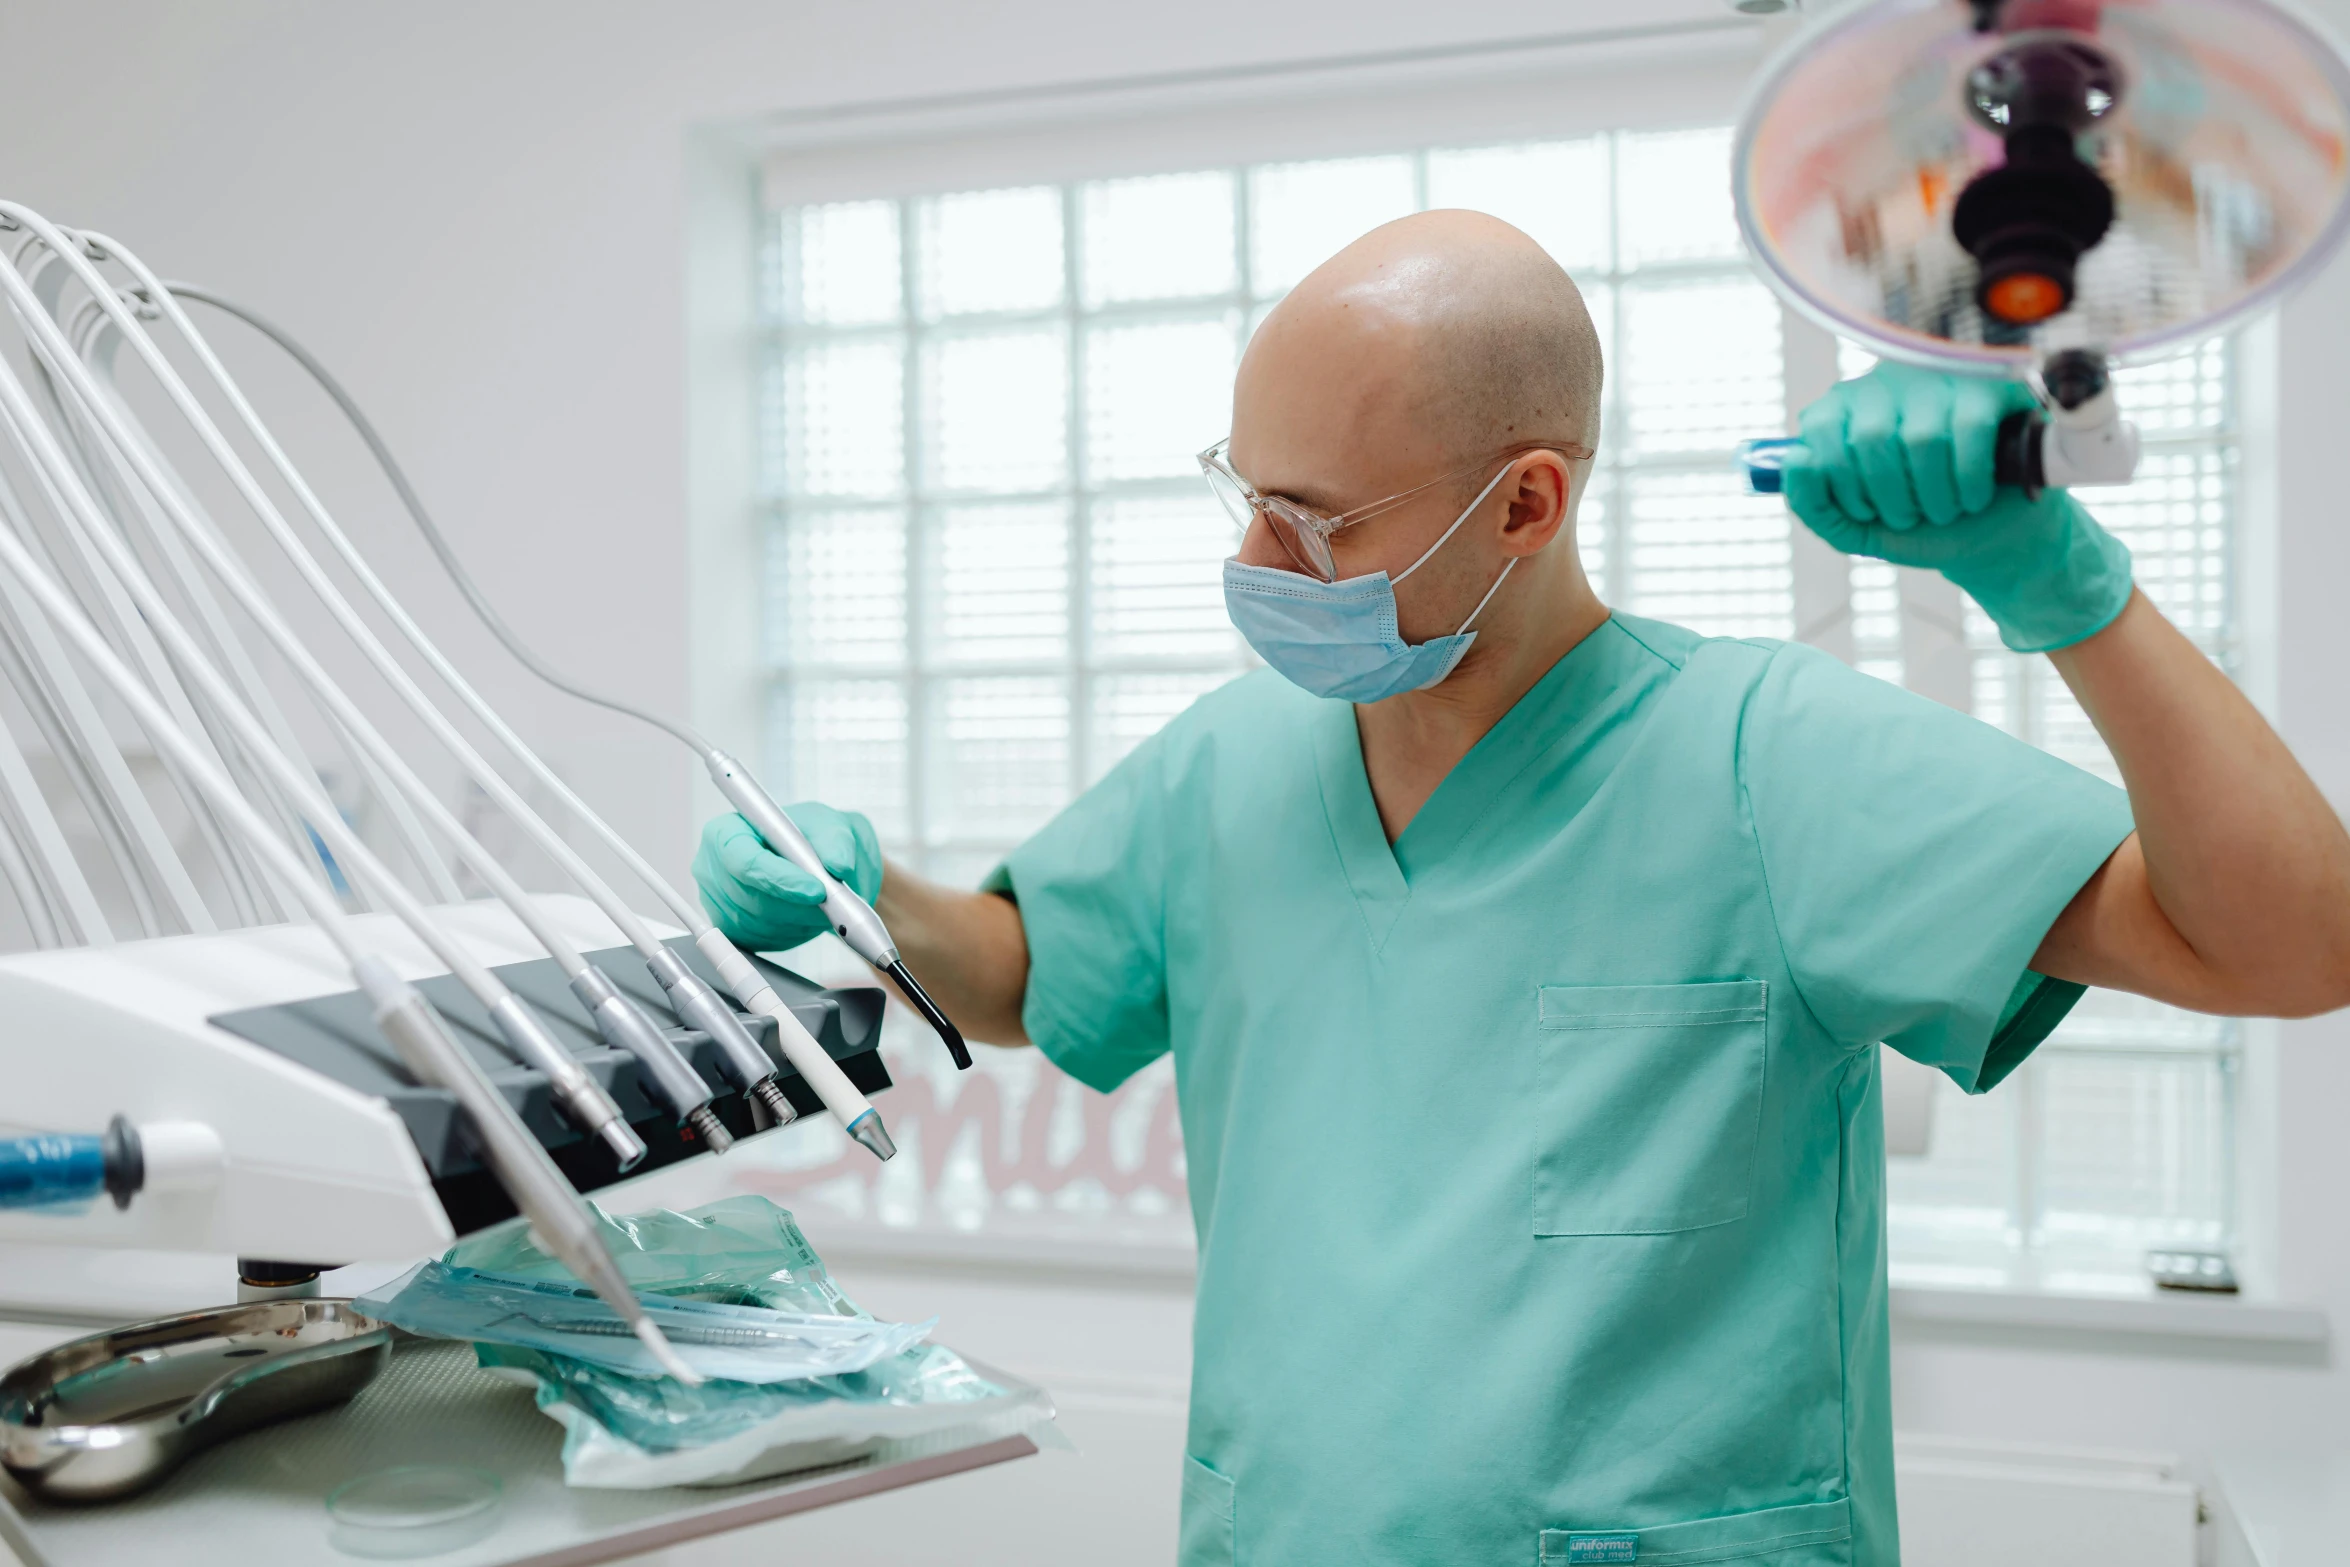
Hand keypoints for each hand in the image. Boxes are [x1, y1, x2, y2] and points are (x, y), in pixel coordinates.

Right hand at [692, 803, 882, 952]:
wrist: (815, 862)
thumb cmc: (810, 837)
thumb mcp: (829, 825)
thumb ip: (835, 841)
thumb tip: (839, 864)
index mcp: (727, 832)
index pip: (743, 860)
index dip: (780, 878)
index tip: (817, 890)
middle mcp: (714, 868)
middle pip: (752, 898)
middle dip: (798, 904)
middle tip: (833, 901)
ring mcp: (720, 903)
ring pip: (763, 924)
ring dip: (802, 919)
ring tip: (823, 903)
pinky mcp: (733, 931)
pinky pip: (765, 941)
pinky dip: (795, 932)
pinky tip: (806, 913)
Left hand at [1783, 362, 2132, 652]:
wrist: (1992, 537)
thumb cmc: (1920, 525)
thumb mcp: (1856, 527)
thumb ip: (1813, 504)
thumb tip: (1796, 460)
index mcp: (1844, 410)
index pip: (1821, 431)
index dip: (1843, 485)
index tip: (1866, 510)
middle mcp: (1886, 383)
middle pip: (1871, 438)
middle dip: (1891, 498)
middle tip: (1911, 514)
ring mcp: (1940, 380)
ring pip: (1922, 438)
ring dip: (1934, 496)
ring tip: (1944, 508)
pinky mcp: (1990, 388)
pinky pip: (1968, 432)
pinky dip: (1969, 481)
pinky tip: (1974, 496)